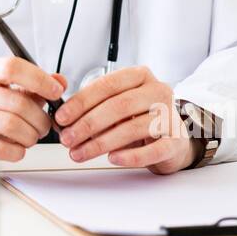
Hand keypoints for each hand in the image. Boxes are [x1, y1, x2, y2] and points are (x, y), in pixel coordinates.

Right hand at [0, 57, 67, 162]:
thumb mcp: (5, 92)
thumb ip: (34, 86)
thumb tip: (60, 81)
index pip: (11, 67)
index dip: (39, 79)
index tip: (56, 92)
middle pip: (16, 101)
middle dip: (40, 118)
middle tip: (44, 126)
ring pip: (10, 125)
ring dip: (30, 136)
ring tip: (31, 138)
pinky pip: (0, 148)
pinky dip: (17, 151)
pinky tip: (17, 149)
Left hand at [54, 65, 197, 174]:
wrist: (171, 137)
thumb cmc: (138, 117)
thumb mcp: (115, 105)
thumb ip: (90, 107)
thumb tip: (61, 117)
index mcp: (139, 76)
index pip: (107, 84)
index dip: (81, 101)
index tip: (61, 117)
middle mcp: (157, 91)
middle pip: (118, 106)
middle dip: (87, 124)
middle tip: (67, 139)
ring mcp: (170, 116)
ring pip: (132, 128)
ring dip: (100, 143)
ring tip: (80, 153)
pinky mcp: (176, 141)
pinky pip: (152, 150)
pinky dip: (130, 156)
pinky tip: (112, 158)